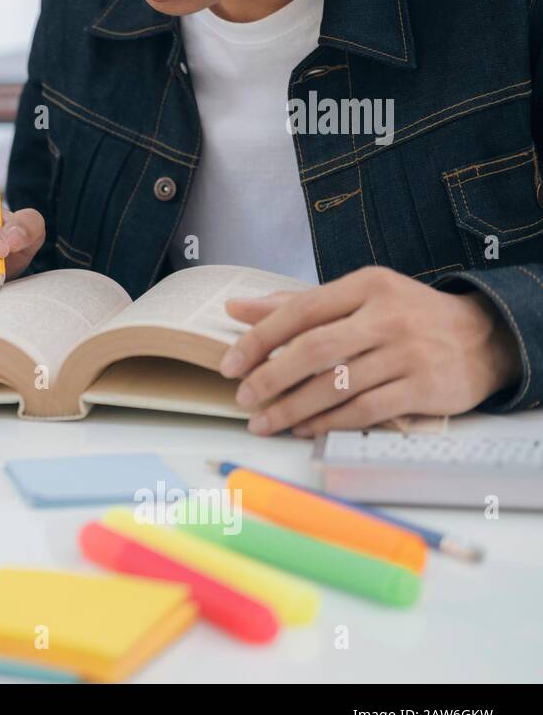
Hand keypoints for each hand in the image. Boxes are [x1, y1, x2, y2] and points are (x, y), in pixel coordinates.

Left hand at [220, 266, 521, 436]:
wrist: (485, 338)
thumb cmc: (406, 316)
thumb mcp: (358, 297)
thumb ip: (297, 304)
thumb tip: (236, 309)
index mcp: (366, 286)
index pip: (300, 310)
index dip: (259, 340)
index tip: (229, 365)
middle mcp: (387, 316)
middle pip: (314, 349)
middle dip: (270, 378)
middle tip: (243, 398)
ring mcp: (408, 353)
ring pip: (336, 385)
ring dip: (292, 408)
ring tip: (263, 422)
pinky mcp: (424, 388)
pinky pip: (364, 410)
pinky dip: (328, 422)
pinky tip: (304, 429)